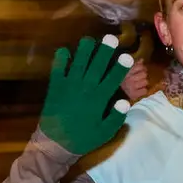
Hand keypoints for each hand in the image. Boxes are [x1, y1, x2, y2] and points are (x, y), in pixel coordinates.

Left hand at [38, 35, 133, 154]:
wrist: (54, 144)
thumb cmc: (82, 139)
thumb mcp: (104, 133)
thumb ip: (116, 117)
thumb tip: (125, 102)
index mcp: (98, 99)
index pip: (113, 79)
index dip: (121, 67)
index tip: (128, 56)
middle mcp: (85, 88)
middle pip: (97, 66)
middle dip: (105, 51)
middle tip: (111, 38)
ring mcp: (68, 86)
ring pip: (78, 63)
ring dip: (84, 51)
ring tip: (89, 40)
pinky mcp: (55, 87)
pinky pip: (58, 70)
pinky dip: (61, 60)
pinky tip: (64, 50)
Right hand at [121, 60, 149, 101]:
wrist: (115, 93)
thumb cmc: (122, 80)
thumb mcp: (125, 71)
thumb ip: (134, 65)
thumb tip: (142, 60)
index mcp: (126, 72)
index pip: (140, 66)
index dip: (142, 68)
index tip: (141, 70)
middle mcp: (129, 79)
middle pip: (144, 74)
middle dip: (143, 76)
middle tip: (139, 78)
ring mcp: (131, 87)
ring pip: (145, 82)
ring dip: (143, 83)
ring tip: (138, 84)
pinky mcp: (133, 95)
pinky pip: (145, 91)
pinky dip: (143, 91)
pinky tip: (138, 90)